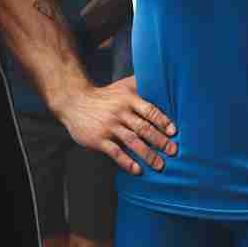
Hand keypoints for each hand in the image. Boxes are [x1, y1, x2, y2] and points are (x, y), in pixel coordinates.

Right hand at [49, 76, 176, 175]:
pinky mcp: (98, 139)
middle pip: (143, 128)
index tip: (173, 132)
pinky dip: (127, 162)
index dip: (162, 121)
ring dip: (147, 154)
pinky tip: (137, 170)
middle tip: (173, 151)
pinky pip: (115, 152)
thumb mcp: (122, 86)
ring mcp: (109, 127)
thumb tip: (162, 77)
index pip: (149, 110)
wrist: (74, 101)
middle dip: (160, 141)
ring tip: (160, 165)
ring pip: (132, 141)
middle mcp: (120, 113)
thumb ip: (141, 84)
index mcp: (128, 100)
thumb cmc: (104, 95)